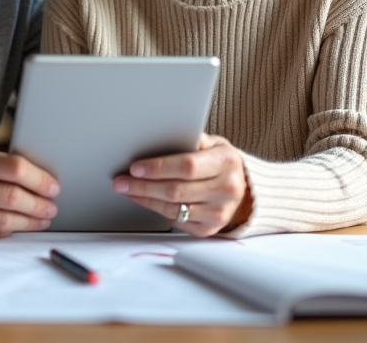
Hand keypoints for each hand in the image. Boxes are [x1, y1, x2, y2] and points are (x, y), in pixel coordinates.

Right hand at [0, 146, 59, 238]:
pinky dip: (9, 231)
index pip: (15, 168)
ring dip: (30, 222)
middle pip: (14, 197)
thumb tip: (33, 177)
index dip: (40, 179)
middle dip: (40, 204)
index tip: (53, 186)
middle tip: (52, 206)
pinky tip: (19, 227)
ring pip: (5, 220)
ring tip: (42, 219)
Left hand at [113, 134, 247, 236]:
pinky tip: (144, 200)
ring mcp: (218, 213)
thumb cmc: (221, 163)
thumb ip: (190, 140)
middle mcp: (226, 189)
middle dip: (143, 185)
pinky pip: (176, 221)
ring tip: (127, 189)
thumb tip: (157, 136)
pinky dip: (156, 210)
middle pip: (176, 190)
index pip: (187, 166)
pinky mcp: (209, 229)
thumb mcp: (213, 144)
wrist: (244, 190)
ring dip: (145, 198)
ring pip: (173, 208)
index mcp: (226, 162)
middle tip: (121, 181)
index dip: (158, 167)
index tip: (135, 167)